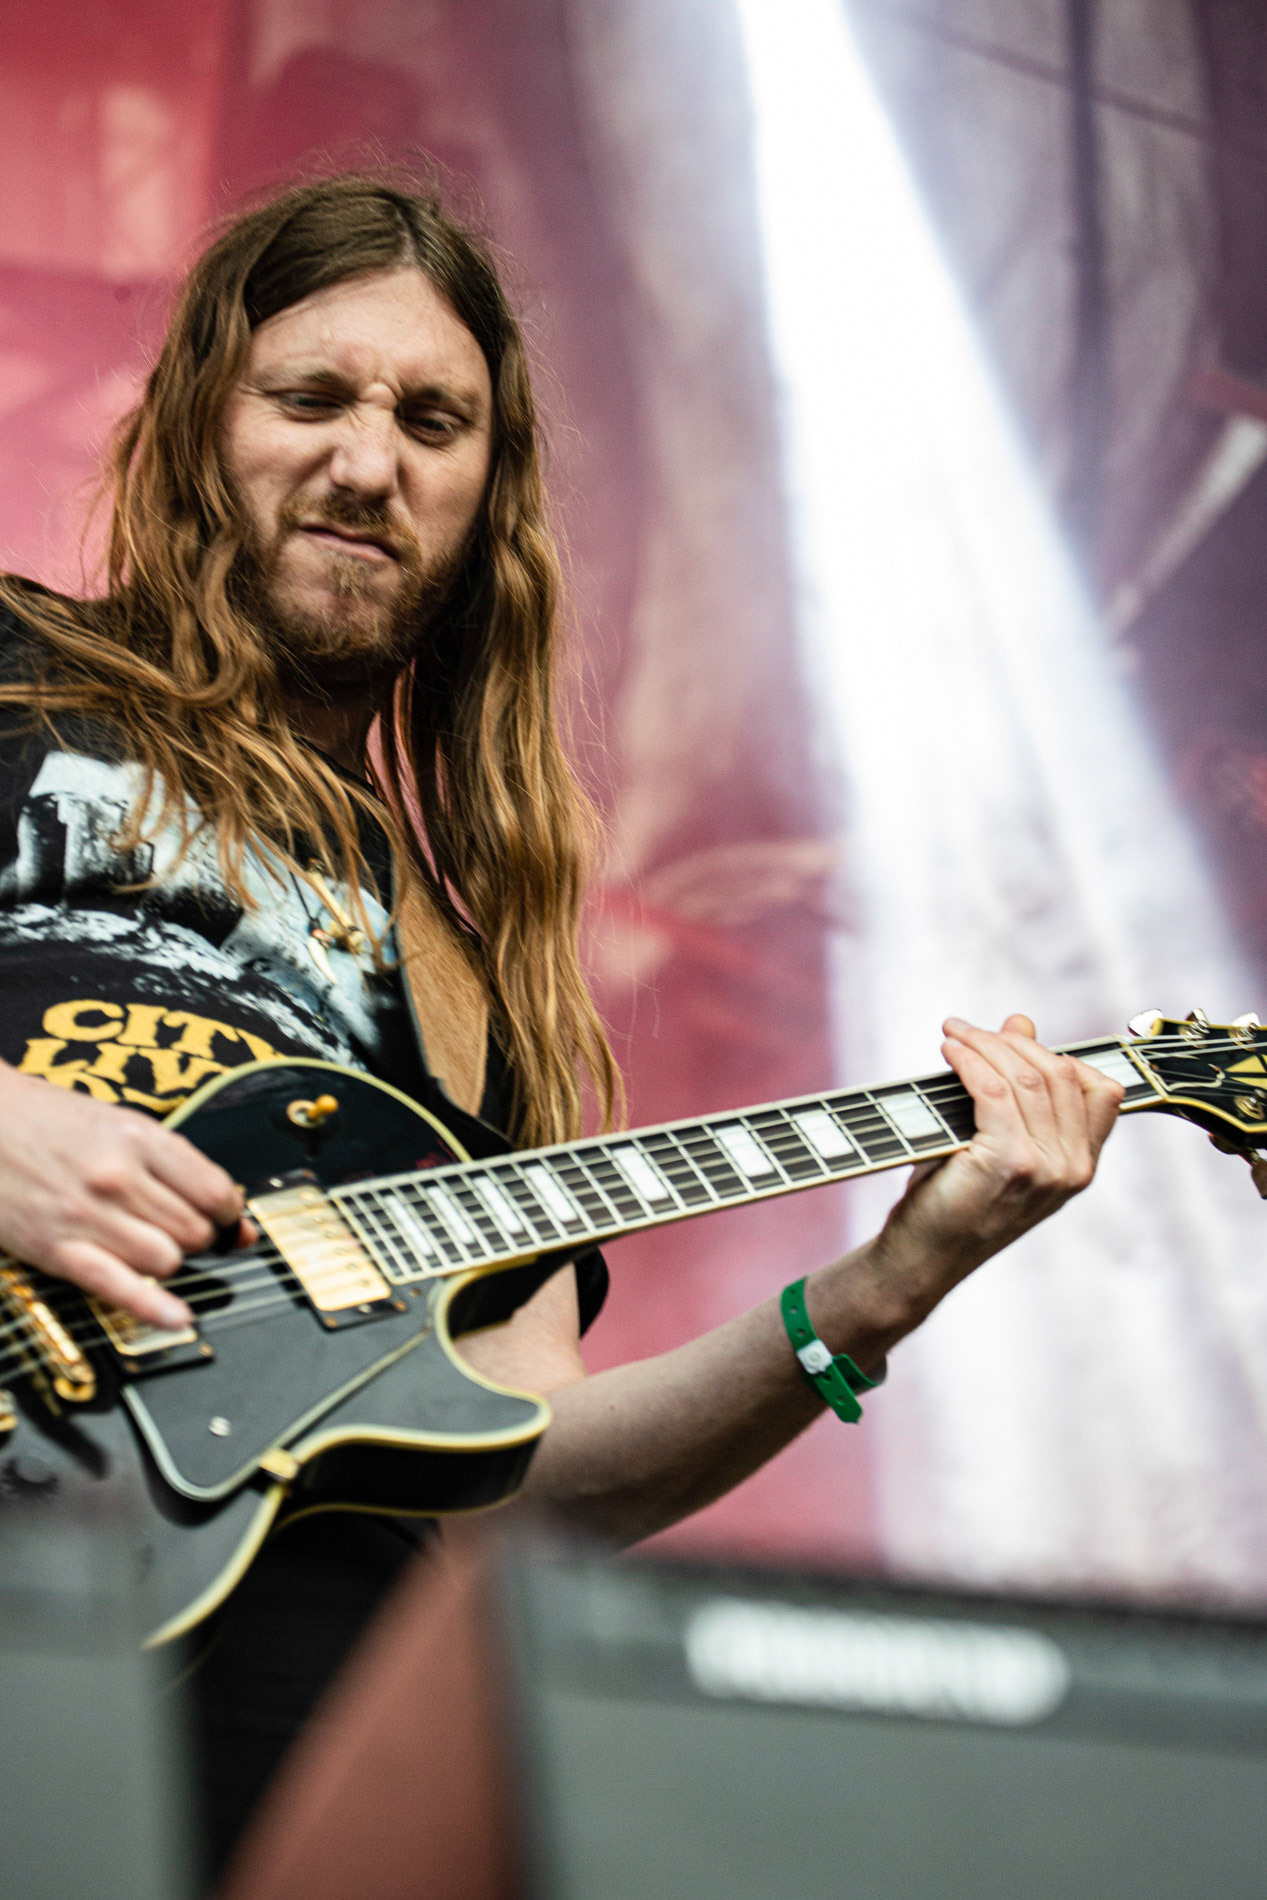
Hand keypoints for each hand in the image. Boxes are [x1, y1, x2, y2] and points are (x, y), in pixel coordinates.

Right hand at [0, 1062, 244, 1326]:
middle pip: (193, 1231)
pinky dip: (153, 1307)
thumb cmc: (47, 1120)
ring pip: (166, 1261)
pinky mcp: (58, 1249)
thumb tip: (239, 1224)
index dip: (226, 1212)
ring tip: (151, 1247)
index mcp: (139, 1137)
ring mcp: (88, 1214)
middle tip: (181, 1232)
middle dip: (198, 1238)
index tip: (221, 1217)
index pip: (215, 1191)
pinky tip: (178, 1318)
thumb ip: (179, 1169)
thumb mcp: (119, 1125)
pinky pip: (118, 1286)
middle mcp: (118, 1176)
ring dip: (169, 1262)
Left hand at [872, 1013, 1123, 1320]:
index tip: (1014, 1039)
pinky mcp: (1007, 1163)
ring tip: (952, 1035)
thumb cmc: (955, 1199)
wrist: (923, 1258)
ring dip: (984, 1044)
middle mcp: (1072, 1168)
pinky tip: (950, 1052)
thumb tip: (1020, 1021)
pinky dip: (970, 1062)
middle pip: (1060, 1073)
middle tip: (969, 1030)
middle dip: (1012, 1041)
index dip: (1059, 1054)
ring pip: (1025, 1077)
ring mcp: (1045, 1168)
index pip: (1101, 1090)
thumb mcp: (997, 1140)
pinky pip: (994, 1091)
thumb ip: (1017, 1088)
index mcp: (1080, 1165)